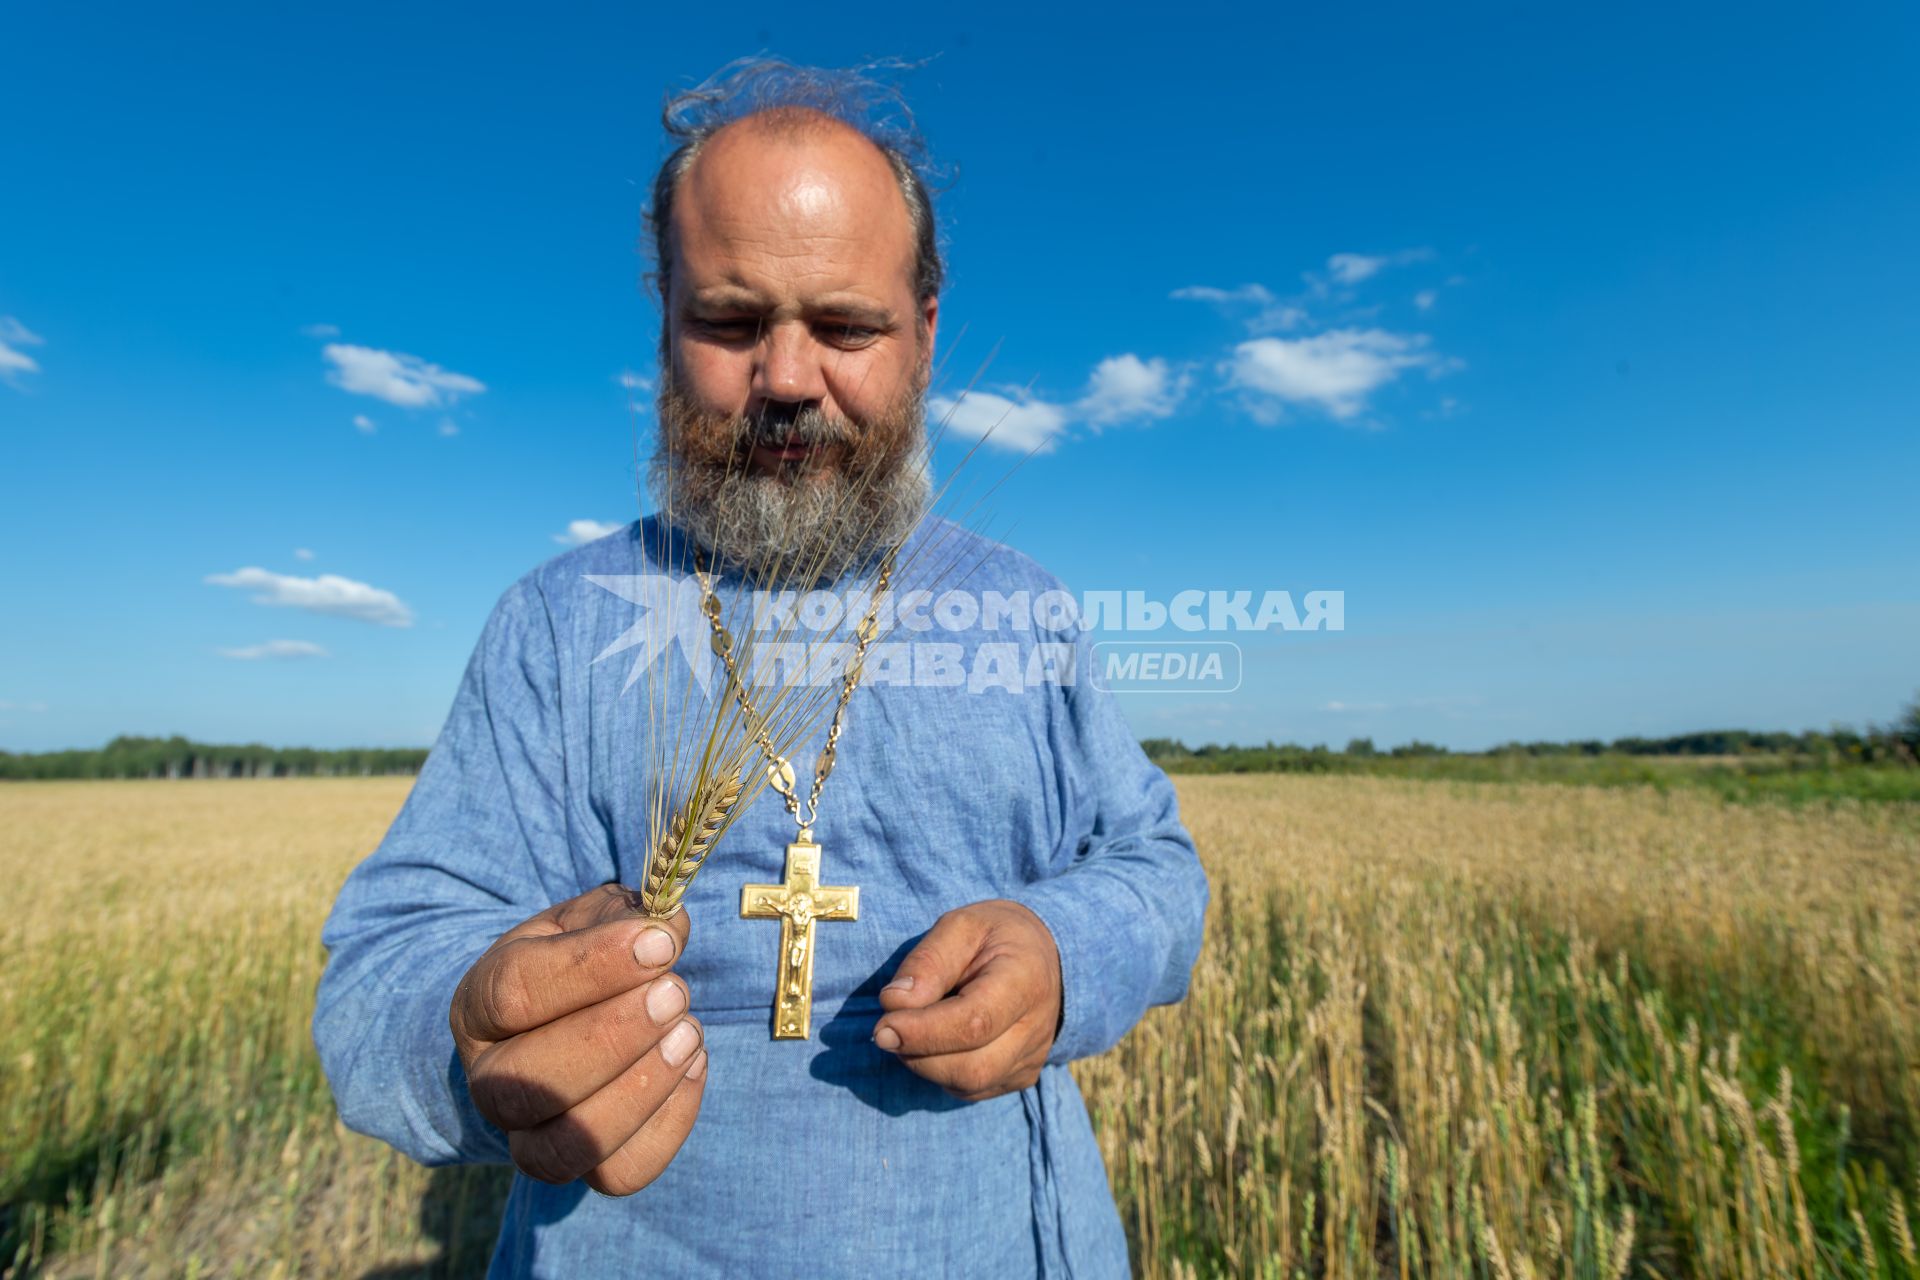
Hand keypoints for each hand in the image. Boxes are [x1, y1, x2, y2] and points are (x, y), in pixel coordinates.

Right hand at [449, 884, 706, 1195]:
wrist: (569, 1018)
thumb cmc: (581, 959)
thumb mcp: (589, 920)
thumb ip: (622, 918)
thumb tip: (664, 931)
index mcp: (480, 1005)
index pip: (514, 993)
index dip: (592, 968)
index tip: (658, 943)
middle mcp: (491, 1081)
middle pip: (531, 1082)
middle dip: (615, 1036)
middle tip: (675, 993)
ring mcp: (530, 1135)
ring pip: (571, 1142)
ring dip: (641, 1087)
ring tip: (688, 1032)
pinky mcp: (583, 1169)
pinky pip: (623, 1172)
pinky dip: (669, 1122)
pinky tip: (693, 1064)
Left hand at [871, 899, 1062, 1100]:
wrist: (1042, 958)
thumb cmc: (995, 937)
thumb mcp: (961, 926)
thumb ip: (927, 962)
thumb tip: (894, 1003)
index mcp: (1025, 980)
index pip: (974, 1023)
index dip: (923, 1032)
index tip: (882, 1028)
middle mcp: (1037, 1028)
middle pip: (971, 1067)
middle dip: (917, 1053)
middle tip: (890, 1024)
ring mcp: (1032, 1059)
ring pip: (968, 1085)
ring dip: (925, 1063)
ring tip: (915, 1027)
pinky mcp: (1020, 1078)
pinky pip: (970, 1090)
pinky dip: (941, 1071)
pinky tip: (938, 1040)